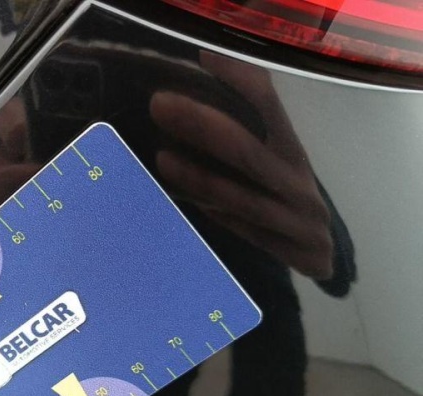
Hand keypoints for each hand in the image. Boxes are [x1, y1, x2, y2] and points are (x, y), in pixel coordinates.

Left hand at [150, 52, 333, 279]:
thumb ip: (245, 132)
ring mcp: (292, 216)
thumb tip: (191, 96)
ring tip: (161, 158)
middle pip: (247, 149)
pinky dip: (210, 214)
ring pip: (240, 197)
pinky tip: (182, 201)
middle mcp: (295, 178)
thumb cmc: (283, 195)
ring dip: (199, 178)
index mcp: (291, 148)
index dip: (240, 79)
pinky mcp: (285, 246)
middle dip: (202, 125)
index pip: (269, 104)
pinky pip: (240, 229)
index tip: (205, 58)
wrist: (320, 251)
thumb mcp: (272, 159)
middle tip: (160, 104)